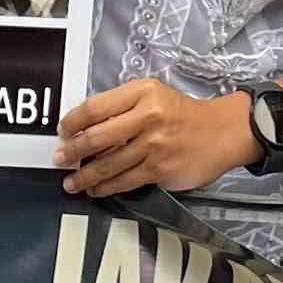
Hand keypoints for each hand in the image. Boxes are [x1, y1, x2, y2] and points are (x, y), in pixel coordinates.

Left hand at [53, 79, 257, 198]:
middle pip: (96, 137)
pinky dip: (105, 187)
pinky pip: (124, 180)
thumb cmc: (183, 114)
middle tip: (60, 158)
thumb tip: (86, 127)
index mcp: (142, 92)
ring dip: (84, 176)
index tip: (62, 131)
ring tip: (71, 182)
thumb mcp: (154, 96)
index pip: (96, 107)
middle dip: (72, 151)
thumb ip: (123, 107)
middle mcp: (147, 116)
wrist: (222, 132)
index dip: (73, 121)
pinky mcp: (159, 168)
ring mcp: (153, 144)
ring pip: (107, 164)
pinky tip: (96, 189)